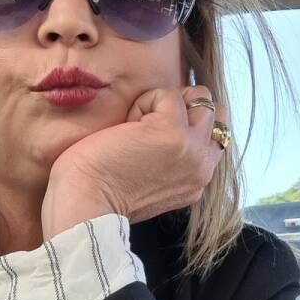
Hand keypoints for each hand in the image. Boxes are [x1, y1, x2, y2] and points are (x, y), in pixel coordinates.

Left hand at [42, 84, 225, 232]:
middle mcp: (203, 167)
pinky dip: (143, 102)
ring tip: (137, 126)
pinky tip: (126, 126)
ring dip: (166, 102)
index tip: (152, 137)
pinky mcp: (173, 131)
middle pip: (213, 113)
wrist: (86, 205)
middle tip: (147, 125)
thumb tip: (162, 127)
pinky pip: (168, 95)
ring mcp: (192, 149)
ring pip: (201, 99)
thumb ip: (171, 162)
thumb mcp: (151, 183)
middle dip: (182, 107)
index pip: (214, 136)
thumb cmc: (102, 194)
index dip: (186, 123)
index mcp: (198, 182)